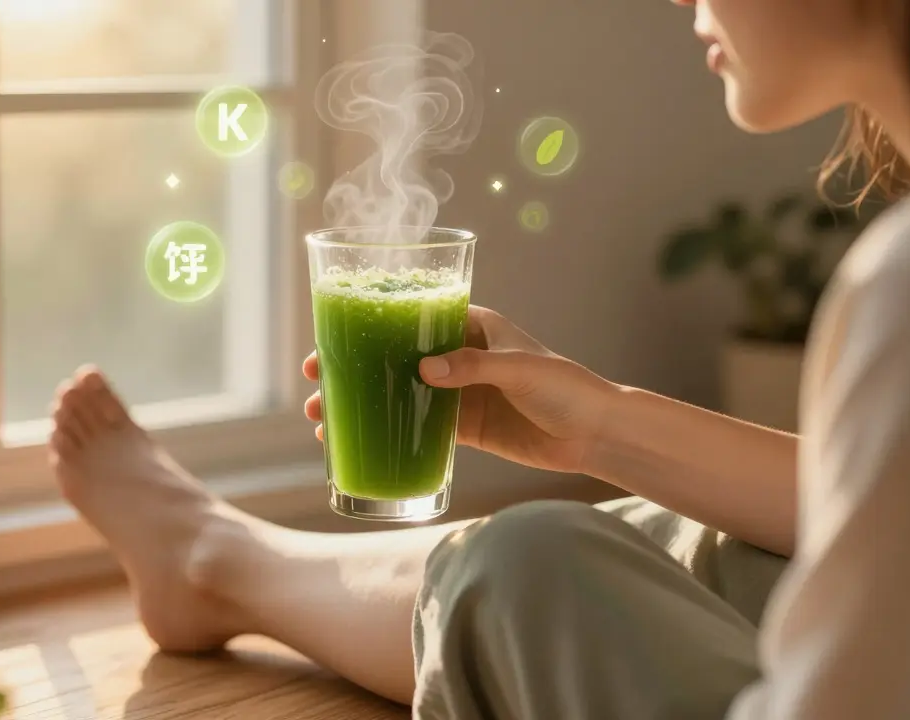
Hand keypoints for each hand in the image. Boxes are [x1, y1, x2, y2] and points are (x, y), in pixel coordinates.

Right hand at [303, 305, 618, 473]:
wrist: (596, 433)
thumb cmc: (566, 386)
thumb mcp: (520, 368)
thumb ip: (473, 366)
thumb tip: (423, 368)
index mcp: (472, 326)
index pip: (412, 314)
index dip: (371, 321)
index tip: (335, 331)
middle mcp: (458, 355)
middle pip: (393, 355)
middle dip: (352, 365)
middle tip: (314, 378)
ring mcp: (458, 393)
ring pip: (398, 393)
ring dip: (361, 402)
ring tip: (320, 419)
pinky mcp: (463, 428)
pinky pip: (417, 427)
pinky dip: (386, 432)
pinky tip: (355, 443)